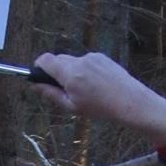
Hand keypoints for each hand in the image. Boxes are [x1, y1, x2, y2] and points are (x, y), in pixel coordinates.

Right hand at [30, 52, 165, 146]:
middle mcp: (80, 61)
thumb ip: (51, 94)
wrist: (131, 102)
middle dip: (56, 72)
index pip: (45, 59)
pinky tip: (96, 85)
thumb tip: (35, 85)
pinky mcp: (102, 57)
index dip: (38, 67)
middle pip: (58, 59)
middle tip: (63, 89)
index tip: (39, 77)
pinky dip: (85, 70)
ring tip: (85, 90)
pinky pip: (86, 61)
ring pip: (72, 61)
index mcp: (70, 74)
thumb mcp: (72, 107)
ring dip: (72, 72)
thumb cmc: (101, 109)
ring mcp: (92, 57)